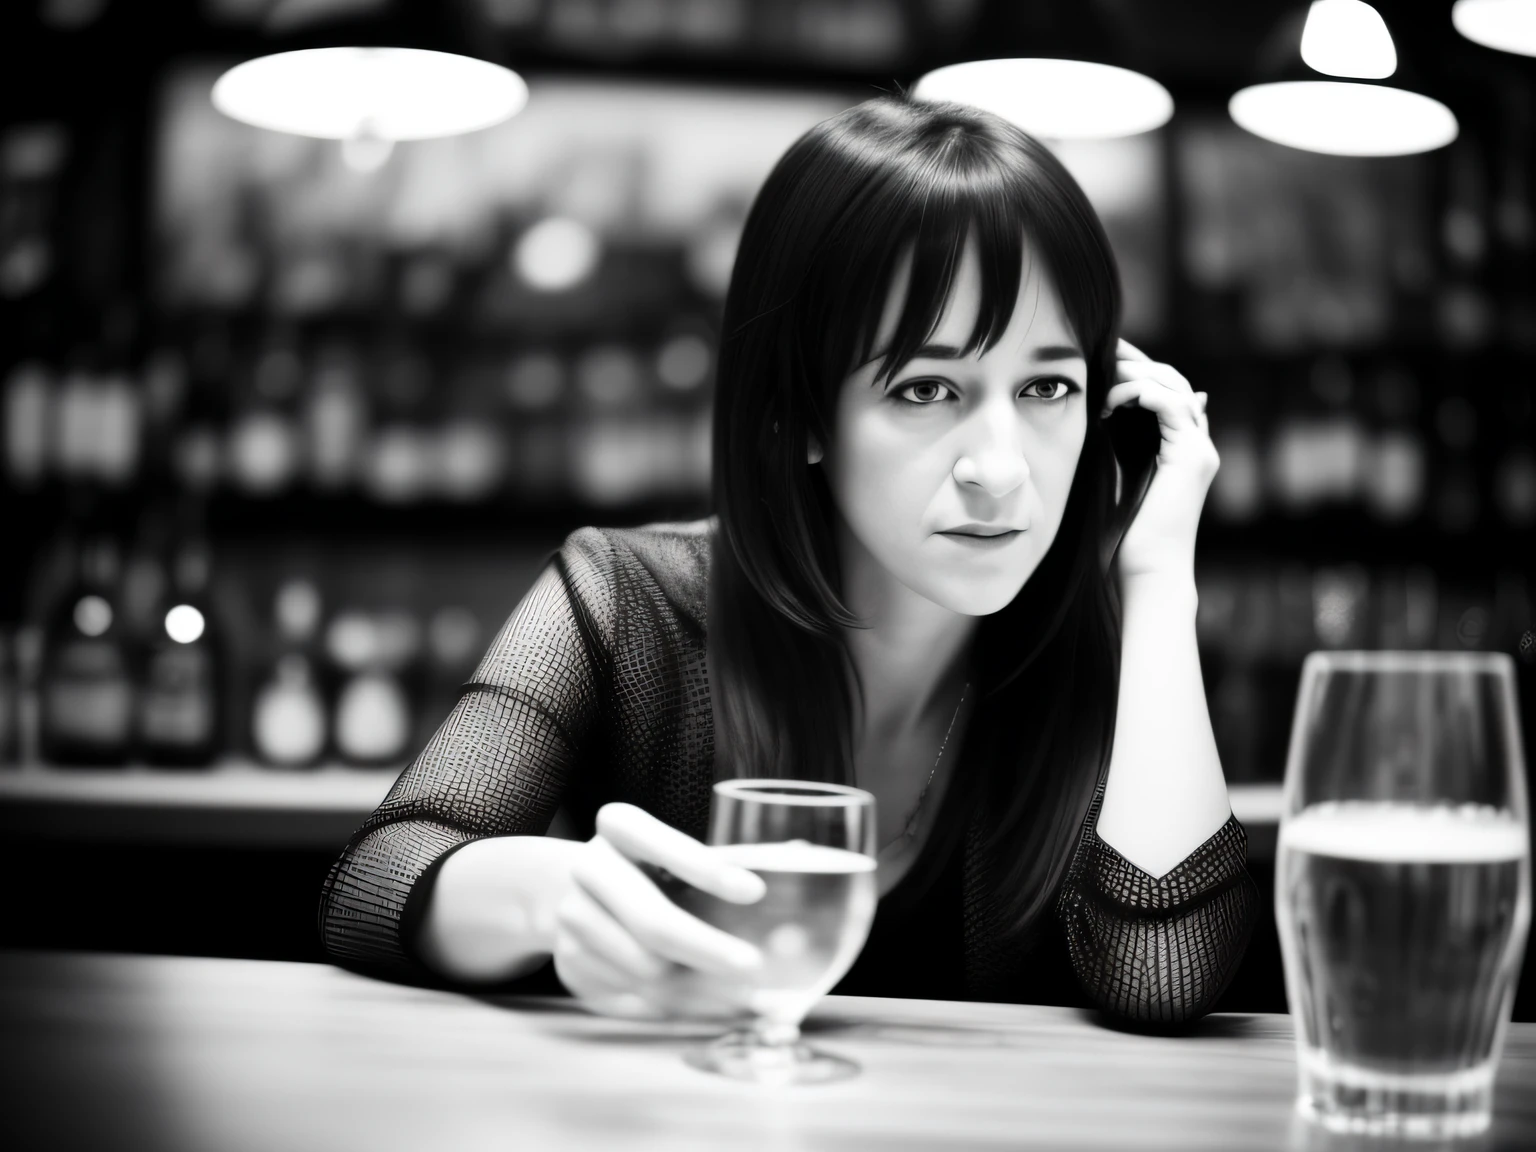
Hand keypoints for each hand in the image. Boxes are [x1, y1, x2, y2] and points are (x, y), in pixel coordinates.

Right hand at [552, 802, 766, 1020]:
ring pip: (646, 970)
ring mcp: (573, 919)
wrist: (573, 895)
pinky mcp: (571, 966)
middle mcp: (588, 867)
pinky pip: (634, 999)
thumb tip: (803, 854)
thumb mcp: (676, 851)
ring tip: (731, 988)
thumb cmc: (649, 870)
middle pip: (654, 923)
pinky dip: (675, 1007)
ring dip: (695, 986)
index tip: (755, 892)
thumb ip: (729, 857)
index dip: (709, 870)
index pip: (662, 843)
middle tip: (753, 968)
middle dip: (709, 950)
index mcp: (619, 826)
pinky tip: (703, 1002)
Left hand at [1102, 338, 1218, 582]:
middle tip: (1100, 348)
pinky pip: (1171, 405)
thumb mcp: (1114, 480)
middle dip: (1136, 361)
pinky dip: (1140, 393)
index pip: (1165, 392)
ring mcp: (1199, 451)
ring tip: (1101, 371)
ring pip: (1175, 387)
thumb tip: (1103, 419)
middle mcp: (1196, 446)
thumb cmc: (1124, 539)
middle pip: (1173, 382)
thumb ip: (1114, 448)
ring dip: (1135, 373)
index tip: (1100, 359)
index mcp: (1179, 450)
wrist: (1147, 573)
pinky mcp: (1192, 458)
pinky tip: (1111, 401)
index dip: (1136, 370)